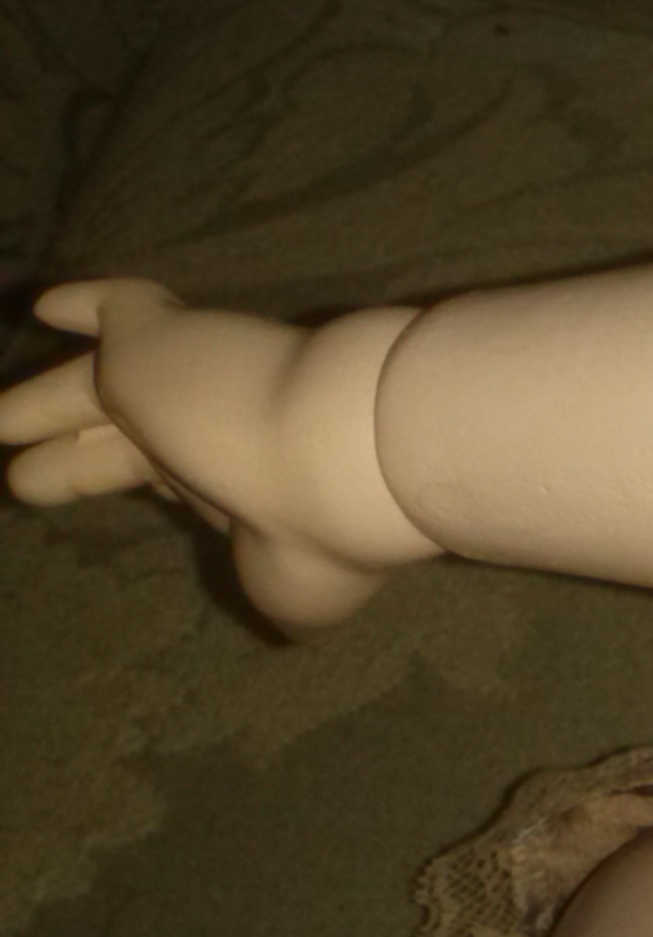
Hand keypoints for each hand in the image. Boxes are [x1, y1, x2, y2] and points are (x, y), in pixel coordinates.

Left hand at [0, 280, 440, 632]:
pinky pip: (117, 310)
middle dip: (83, 458)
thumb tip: (294, 630)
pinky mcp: (156, 335)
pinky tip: (45, 307)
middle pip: (129, 441)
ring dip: (48, 400)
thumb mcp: (299, 597)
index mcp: (246, 486)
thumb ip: (280, 604)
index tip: (150, 495)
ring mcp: (188, 378)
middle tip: (23, 481)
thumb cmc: (316, 532)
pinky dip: (86, 305)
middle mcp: (217, 429)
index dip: (164, 487)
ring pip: (103, 380)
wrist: (336, 454)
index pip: (187, 481)